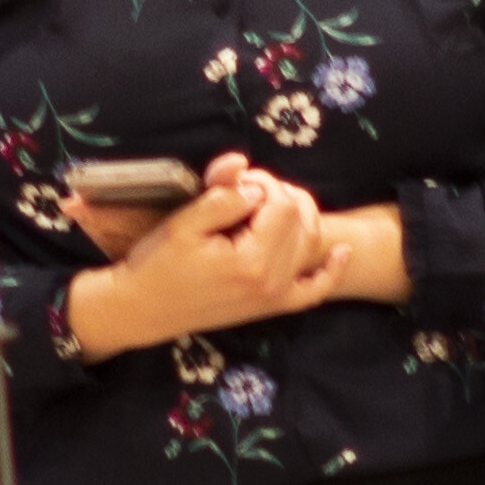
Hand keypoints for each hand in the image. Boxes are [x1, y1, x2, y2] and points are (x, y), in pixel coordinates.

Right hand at [65, 157, 340, 355]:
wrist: (143, 310)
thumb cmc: (156, 265)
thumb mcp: (184, 223)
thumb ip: (222, 196)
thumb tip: (250, 174)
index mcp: (251, 260)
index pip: (282, 203)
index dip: (262, 183)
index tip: (233, 184)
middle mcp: (272, 282)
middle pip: (300, 219)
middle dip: (277, 195)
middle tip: (243, 193)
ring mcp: (275, 297)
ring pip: (311, 243)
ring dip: (300, 216)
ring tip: (268, 205)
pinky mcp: (272, 306)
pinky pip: (314, 291)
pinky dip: (331, 270)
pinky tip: (342, 251)